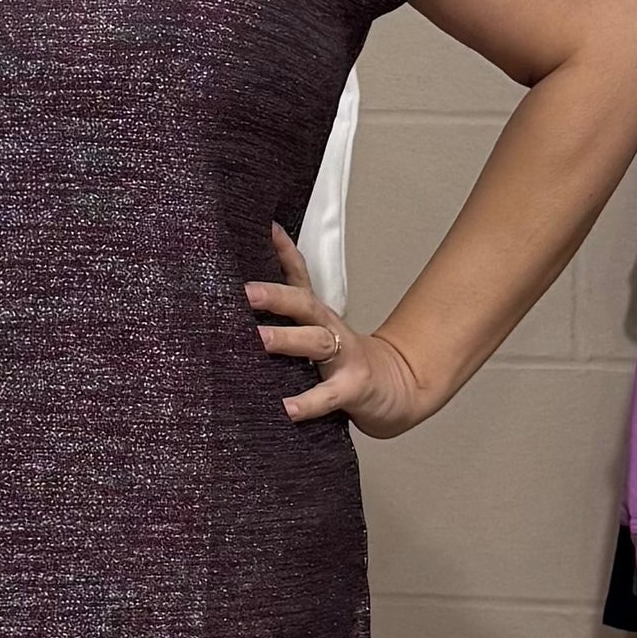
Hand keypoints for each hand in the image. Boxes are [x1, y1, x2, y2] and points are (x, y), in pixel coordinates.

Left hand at [244, 222, 433, 438]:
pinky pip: (328, 395)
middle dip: (275, 295)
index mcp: (319, 317)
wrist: (400, 390)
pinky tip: (286, 409)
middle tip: (245, 292)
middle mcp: (331, 331)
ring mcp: (345, 359)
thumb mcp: (317, 339)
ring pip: (315, 342)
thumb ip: (287, 327)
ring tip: (257, 338)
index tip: (264, 228)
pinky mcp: (353, 389)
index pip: (300, 278)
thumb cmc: (348, 366)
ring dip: (286, 339)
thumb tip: (236, 314)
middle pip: (304, 305)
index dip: (284, 252)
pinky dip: (306, 403)